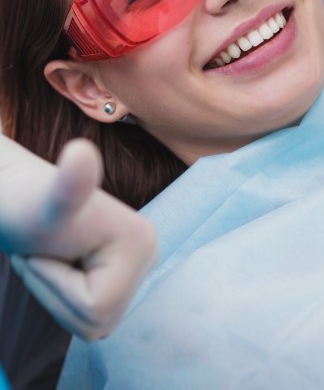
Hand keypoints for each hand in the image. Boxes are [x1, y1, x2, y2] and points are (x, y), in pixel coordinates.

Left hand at [0, 134, 157, 339]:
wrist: (22, 195)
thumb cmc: (25, 203)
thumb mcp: (47, 204)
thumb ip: (69, 184)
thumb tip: (81, 151)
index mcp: (142, 244)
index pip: (94, 308)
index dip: (54, 286)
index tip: (44, 249)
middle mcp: (150, 254)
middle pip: (98, 319)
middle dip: (56, 293)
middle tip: (44, 253)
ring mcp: (140, 265)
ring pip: (94, 322)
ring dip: (58, 295)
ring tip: (52, 255)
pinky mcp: (127, 273)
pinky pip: (94, 313)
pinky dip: (66, 296)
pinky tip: (62, 263)